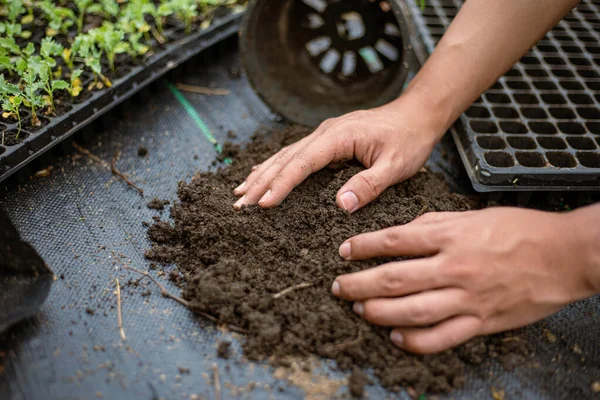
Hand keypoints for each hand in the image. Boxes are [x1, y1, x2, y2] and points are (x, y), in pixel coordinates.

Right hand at [232, 97, 442, 211]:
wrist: (416, 114)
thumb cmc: (408, 140)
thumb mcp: (396, 165)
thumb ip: (369, 185)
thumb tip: (340, 205)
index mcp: (338, 137)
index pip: (302, 164)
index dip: (281, 185)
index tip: (262, 204)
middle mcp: (324, 133)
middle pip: (285, 159)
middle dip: (260, 182)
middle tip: (238, 205)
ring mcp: (323, 135)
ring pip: (285, 156)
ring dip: (261, 174)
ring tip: (239, 192)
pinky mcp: (326, 140)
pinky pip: (294, 155)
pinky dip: (274, 166)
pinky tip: (260, 174)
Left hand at [332, 208, 598, 353]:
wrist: (564, 255)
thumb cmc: (519, 229)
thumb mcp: (472, 215)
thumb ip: (435, 223)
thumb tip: (403, 231)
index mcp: (451, 235)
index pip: (394, 240)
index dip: (363, 246)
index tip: (344, 251)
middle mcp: (454, 267)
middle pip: (393, 278)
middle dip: (358, 283)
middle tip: (338, 287)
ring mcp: (468, 297)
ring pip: (411, 310)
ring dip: (377, 312)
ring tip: (358, 308)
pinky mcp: (481, 322)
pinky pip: (441, 337)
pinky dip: (414, 340)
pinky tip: (394, 336)